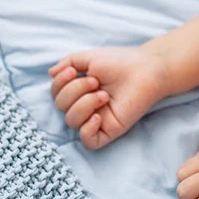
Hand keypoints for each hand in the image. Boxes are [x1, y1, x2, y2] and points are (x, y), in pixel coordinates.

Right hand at [49, 46, 166, 149]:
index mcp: (79, 90)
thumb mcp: (90, 57)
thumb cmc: (121, 62)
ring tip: (104, 94)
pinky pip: (88, 141)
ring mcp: (97, 119)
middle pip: (60, 106)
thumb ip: (68, 62)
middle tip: (96, 81)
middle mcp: (85, 105)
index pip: (56, 94)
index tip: (73, 71)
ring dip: (84, 104)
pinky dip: (87, 129)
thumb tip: (50, 73)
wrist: (147, 69)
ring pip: (72, 121)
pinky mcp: (109, 130)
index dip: (59, 84)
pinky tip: (98, 116)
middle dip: (74, 91)